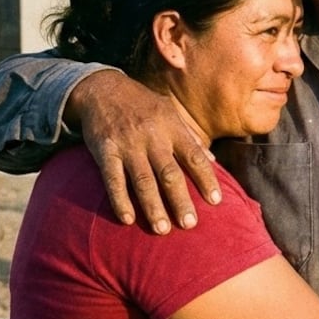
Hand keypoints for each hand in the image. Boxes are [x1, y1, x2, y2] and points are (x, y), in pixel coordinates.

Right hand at [67, 69, 218, 232]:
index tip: (216, 201)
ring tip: (163, 229)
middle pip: (170, 173)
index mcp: (172, 127)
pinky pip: (113, 179)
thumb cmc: (142, 105)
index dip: (206, 179)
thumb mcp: (170, 113)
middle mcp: (152, 136)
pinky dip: (120, 200)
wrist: (102, 88)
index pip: (194, 156)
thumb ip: (190, 138)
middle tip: (190, 224)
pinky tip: (128, 219)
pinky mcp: (105, 150)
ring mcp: (128, 144)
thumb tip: (213, 161)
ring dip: (153, 207)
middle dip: (181, 200)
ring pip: (143, 180)